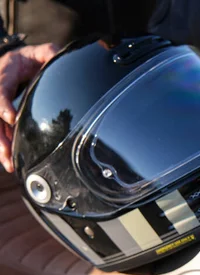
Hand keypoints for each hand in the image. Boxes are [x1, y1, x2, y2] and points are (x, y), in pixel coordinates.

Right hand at [0, 43, 57, 171]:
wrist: (15, 60)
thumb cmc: (30, 58)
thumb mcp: (40, 51)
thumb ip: (50, 53)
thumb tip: (60, 56)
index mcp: (5, 72)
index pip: (1, 89)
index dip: (3, 103)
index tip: (10, 117)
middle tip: (6, 153)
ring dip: (1, 146)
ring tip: (9, 164)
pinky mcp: (0, 113)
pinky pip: (0, 130)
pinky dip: (4, 146)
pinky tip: (10, 162)